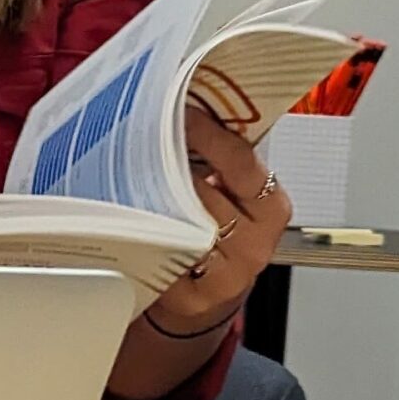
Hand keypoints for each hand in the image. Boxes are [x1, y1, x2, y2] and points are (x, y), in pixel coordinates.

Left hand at [148, 100, 290, 333]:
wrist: (210, 290)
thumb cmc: (219, 228)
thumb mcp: (234, 191)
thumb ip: (223, 156)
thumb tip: (188, 100)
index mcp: (272, 208)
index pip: (242, 164)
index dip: (208, 134)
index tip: (178, 111)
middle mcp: (257, 244)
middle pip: (202, 195)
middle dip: (167, 166)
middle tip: (136, 139)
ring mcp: (228, 276)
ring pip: (180, 226)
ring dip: (149, 199)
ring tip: (125, 174)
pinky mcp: (193, 300)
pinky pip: (160, 259)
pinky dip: (142, 236)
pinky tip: (126, 218)